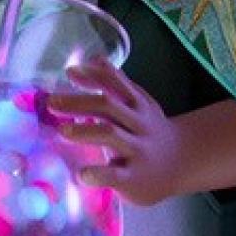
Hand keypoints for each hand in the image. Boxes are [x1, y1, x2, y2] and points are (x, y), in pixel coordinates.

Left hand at [47, 57, 181, 205]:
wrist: (184, 163)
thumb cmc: (149, 131)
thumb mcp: (139, 104)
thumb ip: (116, 83)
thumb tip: (93, 58)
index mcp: (138, 105)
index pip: (116, 83)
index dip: (92, 76)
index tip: (69, 72)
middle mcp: (139, 124)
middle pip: (108, 106)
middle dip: (78, 102)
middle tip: (52, 103)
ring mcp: (138, 151)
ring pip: (111, 135)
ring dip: (84, 131)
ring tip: (63, 131)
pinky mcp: (135, 178)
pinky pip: (115, 174)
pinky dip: (97, 173)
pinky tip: (82, 173)